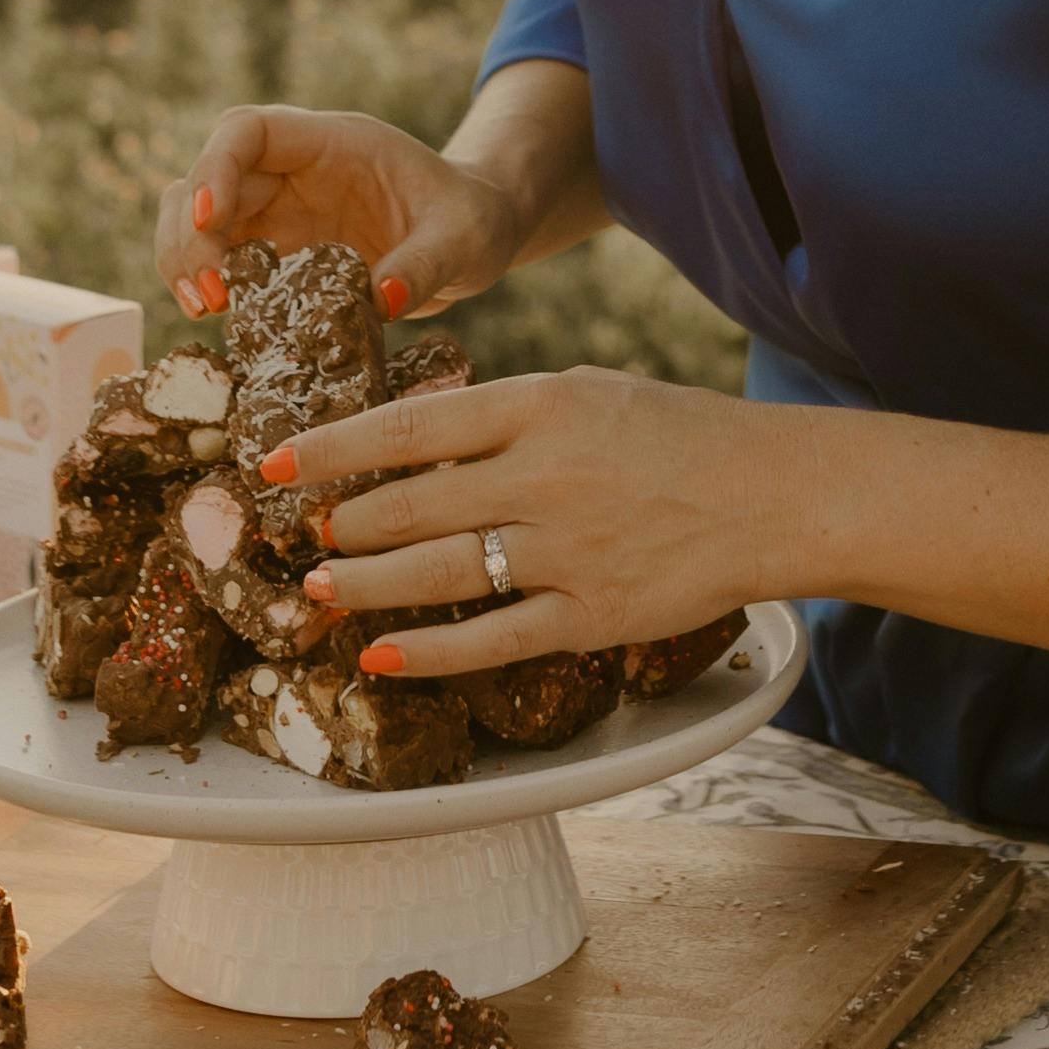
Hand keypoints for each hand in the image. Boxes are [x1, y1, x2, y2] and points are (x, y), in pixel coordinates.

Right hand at [151, 103, 520, 324]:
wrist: (477, 234)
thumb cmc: (474, 220)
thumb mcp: (465, 241)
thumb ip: (427, 266)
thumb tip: (381, 301)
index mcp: (333, 143)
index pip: (248, 131)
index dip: (215, 167)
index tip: (210, 220)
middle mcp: (295, 169)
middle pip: (207, 177)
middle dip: (191, 232)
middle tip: (209, 298)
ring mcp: (282, 208)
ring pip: (199, 216)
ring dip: (185, 257)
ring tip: (204, 309)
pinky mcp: (280, 249)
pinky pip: (222, 257)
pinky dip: (209, 282)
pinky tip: (220, 318)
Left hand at [268, 366, 796, 680]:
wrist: (772, 494)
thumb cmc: (674, 434)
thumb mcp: (586, 393)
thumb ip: (503, 417)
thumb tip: (407, 445)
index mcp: (542, 405)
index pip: (410, 425)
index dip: (331, 448)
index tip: (275, 464)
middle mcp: (546, 477)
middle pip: (410, 505)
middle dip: (342, 525)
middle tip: (304, 535)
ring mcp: (568, 552)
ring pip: (438, 573)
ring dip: (365, 584)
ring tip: (320, 589)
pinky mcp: (592, 615)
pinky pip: (491, 640)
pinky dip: (428, 652)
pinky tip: (380, 655)